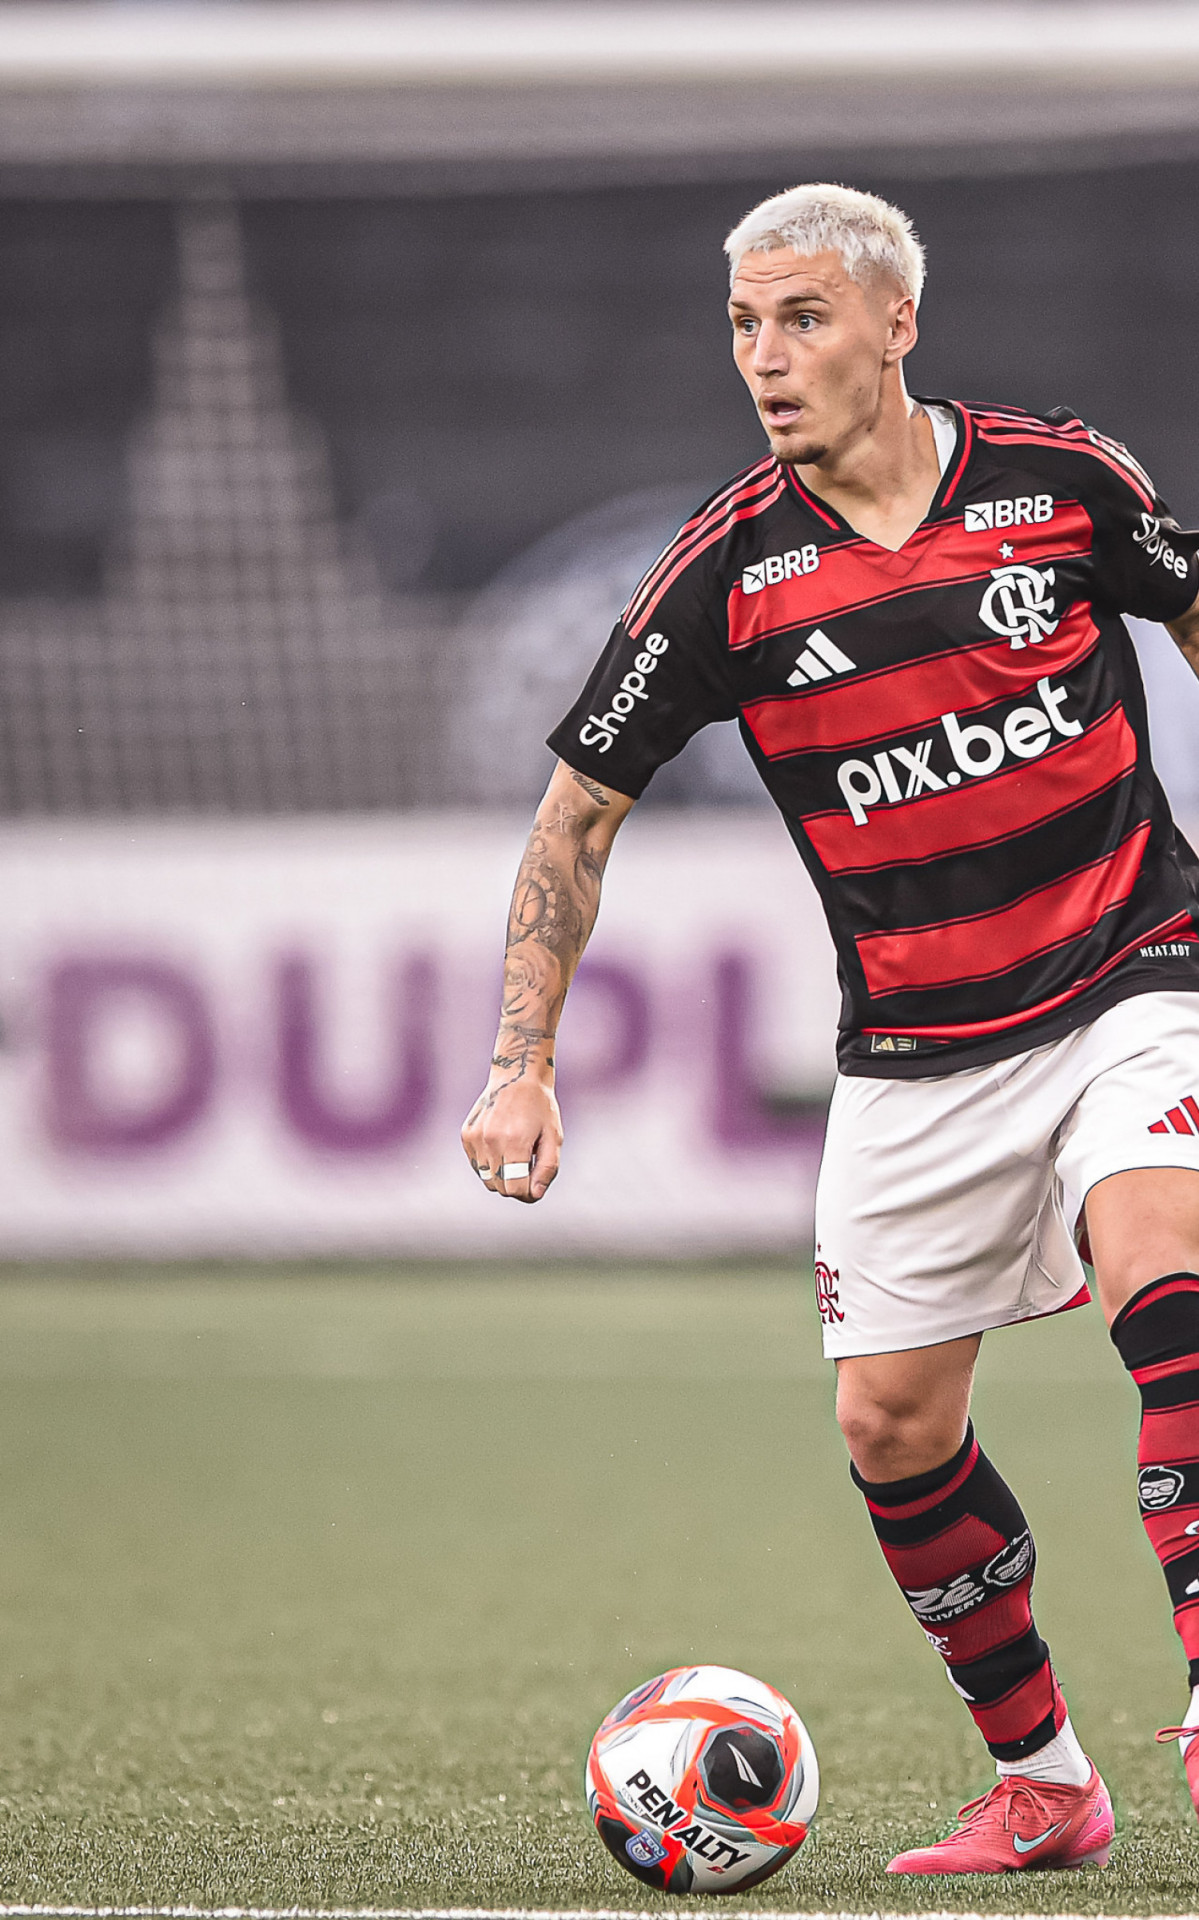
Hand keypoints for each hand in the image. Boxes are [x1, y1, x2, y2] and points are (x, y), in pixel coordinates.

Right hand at [461, 1070, 562, 1203]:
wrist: (517, 1075)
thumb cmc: (541, 1107)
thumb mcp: (554, 1136)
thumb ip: (547, 1168)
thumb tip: (535, 1195)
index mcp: (514, 1141)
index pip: (514, 1188)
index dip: (527, 1194)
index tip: (536, 1187)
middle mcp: (490, 1140)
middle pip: (500, 1187)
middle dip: (516, 1186)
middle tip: (529, 1168)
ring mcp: (475, 1138)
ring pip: (487, 1179)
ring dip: (503, 1176)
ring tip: (516, 1155)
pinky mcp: (466, 1135)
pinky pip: (478, 1165)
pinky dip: (491, 1164)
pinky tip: (503, 1146)